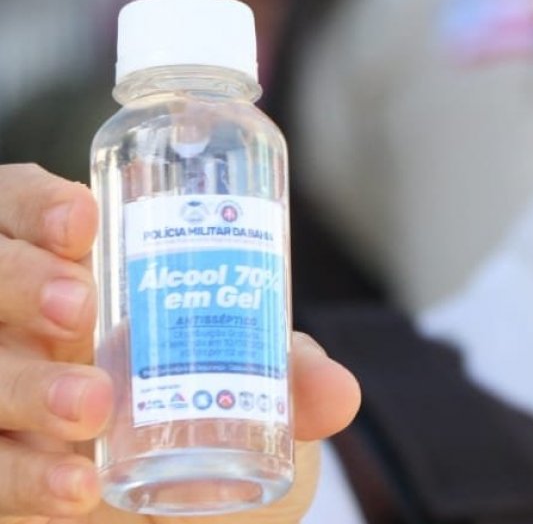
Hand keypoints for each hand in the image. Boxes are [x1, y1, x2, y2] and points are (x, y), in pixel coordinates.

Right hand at [0, 164, 360, 523]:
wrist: (156, 482)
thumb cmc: (187, 391)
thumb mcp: (235, 366)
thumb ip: (283, 372)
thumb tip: (339, 394)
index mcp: (57, 263)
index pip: (18, 207)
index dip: (38, 204)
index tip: (85, 220)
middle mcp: (9, 315)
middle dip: (24, 284)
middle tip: (81, 311)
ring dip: (25, 386)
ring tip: (90, 407)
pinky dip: (23, 477)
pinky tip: (73, 488)